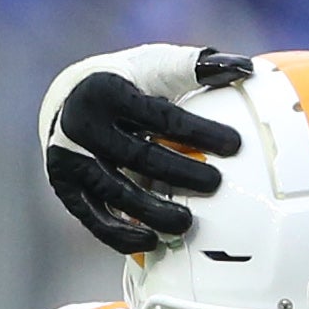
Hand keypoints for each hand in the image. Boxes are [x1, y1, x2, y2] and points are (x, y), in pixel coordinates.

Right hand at [41, 44, 253, 251]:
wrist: (69, 100)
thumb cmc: (126, 84)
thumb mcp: (154, 66)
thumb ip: (195, 66)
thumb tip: (243, 68)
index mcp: (109, 91)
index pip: (162, 117)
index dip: (200, 132)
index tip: (234, 145)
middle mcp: (83, 125)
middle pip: (139, 156)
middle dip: (180, 174)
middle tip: (214, 184)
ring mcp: (70, 159)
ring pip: (116, 192)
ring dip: (153, 212)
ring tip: (186, 223)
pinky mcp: (64, 186)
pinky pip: (94, 218)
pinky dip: (122, 235)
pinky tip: (151, 242)